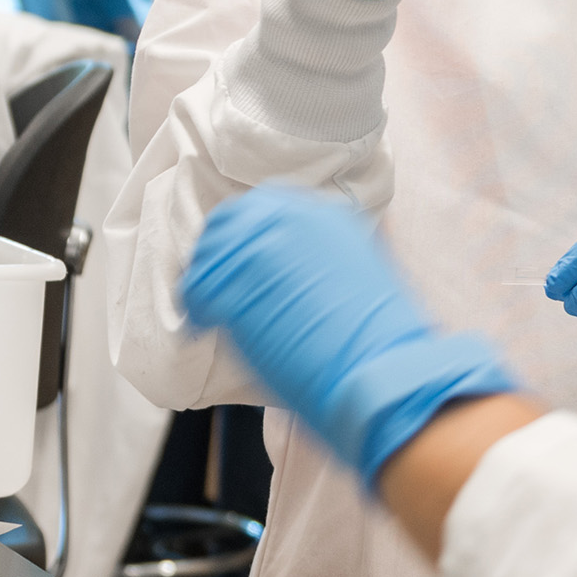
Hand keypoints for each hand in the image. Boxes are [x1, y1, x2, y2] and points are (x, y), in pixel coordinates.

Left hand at [181, 186, 520, 485]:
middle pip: (228, 222)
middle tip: (214, 287)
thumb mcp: (362, 269)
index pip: (261, 207)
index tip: (240, 263)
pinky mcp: (236, 286)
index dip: (244, 237)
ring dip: (204, 283)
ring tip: (208, 313)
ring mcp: (259, 248)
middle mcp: (288, 217)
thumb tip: (306, 260)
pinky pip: (196, 288)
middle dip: (218, 253)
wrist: (380, 369)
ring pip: (208, 254)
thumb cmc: (378, 335)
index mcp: (321, 212)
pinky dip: (196, 309)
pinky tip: (205, 327)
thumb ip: (326, 253)